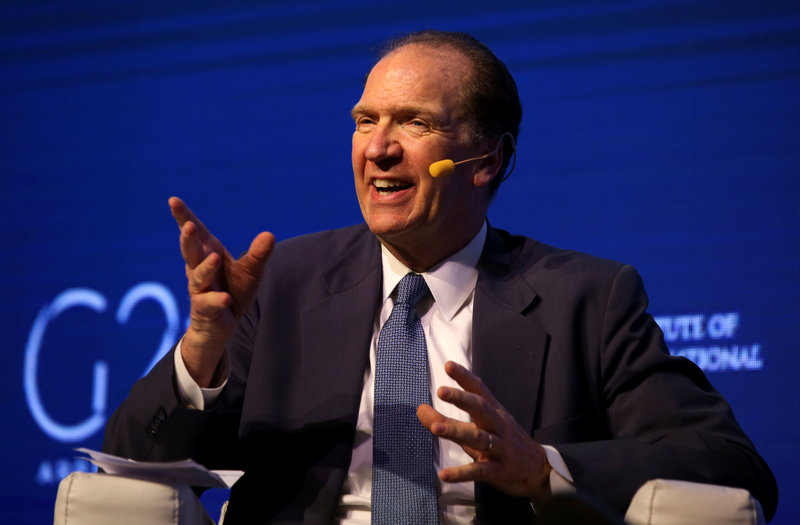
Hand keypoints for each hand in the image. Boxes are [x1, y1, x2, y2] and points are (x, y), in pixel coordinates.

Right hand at [169, 197, 274, 386]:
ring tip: (214, 258)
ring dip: (205, 268)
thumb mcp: (250, 271)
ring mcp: (200, 290)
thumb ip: (258, 254)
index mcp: (208, 254)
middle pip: (191, 252)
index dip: (184, 217)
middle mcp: (199, 270)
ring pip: (198, 277)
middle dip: (188, 239)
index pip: (196, 234)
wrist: (222, 326)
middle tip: (188, 226)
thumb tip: (269, 235)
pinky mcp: (205, 310)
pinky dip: (217, 300)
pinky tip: (225, 298)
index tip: (173, 200)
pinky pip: (209, 304)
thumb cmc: (233, 290)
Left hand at [416, 361, 551, 500]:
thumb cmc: (503, 443)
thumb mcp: (478, 429)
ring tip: (435, 428)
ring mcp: (501, 448)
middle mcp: (498, 427)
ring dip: (457, 432)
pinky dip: (462, 473)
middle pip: (481, 409)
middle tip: (441, 391)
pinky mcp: (500, 471)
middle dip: (462, 399)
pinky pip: (480, 471)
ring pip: (479, 438)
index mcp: (494, 413)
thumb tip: (420, 409)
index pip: (480, 390)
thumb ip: (449, 419)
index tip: (449, 365)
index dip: (465, 377)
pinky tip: (444, 474)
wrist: (540, 471)